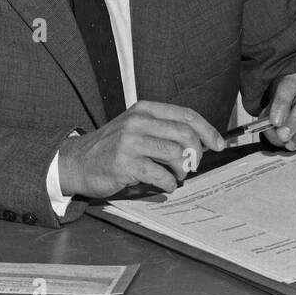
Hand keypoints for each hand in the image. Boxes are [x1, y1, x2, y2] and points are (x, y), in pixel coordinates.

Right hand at [57, 101, 224, 199]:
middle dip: (196, 153)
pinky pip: (160, 174)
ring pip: (174, 153)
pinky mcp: (124, 163)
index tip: (218, 144)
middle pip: (184, 133)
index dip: (207, 130)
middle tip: (193, 166)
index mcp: (144, 110)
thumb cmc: (111, 148)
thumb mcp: (135, 128)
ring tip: (177, 176)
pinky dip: (169, 183)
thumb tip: (198, 144)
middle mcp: (138, 121)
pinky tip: (165, 184)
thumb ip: (162, 130)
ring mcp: (130, 142)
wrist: (77, 162)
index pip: (185, 114)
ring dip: (182, 170)